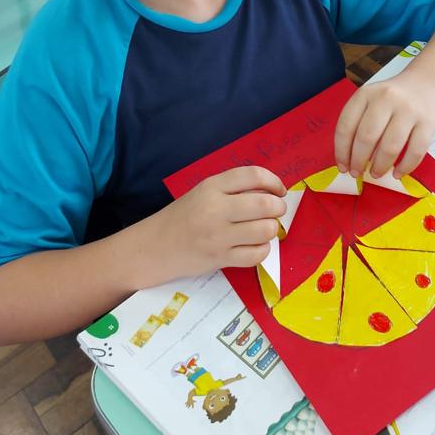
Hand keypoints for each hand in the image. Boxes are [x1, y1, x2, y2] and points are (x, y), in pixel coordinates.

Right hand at [147, 167, 286, 283]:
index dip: (274, 181)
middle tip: (276, 210)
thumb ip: (233, 189)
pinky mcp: (220, 259)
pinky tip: (255, 245)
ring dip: (271, 229)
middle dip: (278, 207)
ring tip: (264, 229)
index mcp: (211, 187)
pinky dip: (263, 250)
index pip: (253, 175)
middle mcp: (215, 209)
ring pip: (265, 230)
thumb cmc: (184, 217)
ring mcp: (218, 236)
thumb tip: (272, 192)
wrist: (155, 246)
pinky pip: (257, 254)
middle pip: (265, 203)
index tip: (279, 190)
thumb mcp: (203, 192)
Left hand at [334, 72, 434, 179]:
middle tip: (357, 173)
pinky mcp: (428, 121)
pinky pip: (416, 151)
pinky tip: (397, 173)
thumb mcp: (371, 100)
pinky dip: (405, 167)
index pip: (346, 126)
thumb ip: (360, 123)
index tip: (343, 167)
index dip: (341, 151)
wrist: (427, 82)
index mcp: (366, 94)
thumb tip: (351, 159)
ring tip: (376, 174)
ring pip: (390, 146)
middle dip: (358, 161)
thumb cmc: (393, 98)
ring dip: (380, 166)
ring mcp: (409, 109)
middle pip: (367, 137)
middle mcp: (386, 99)